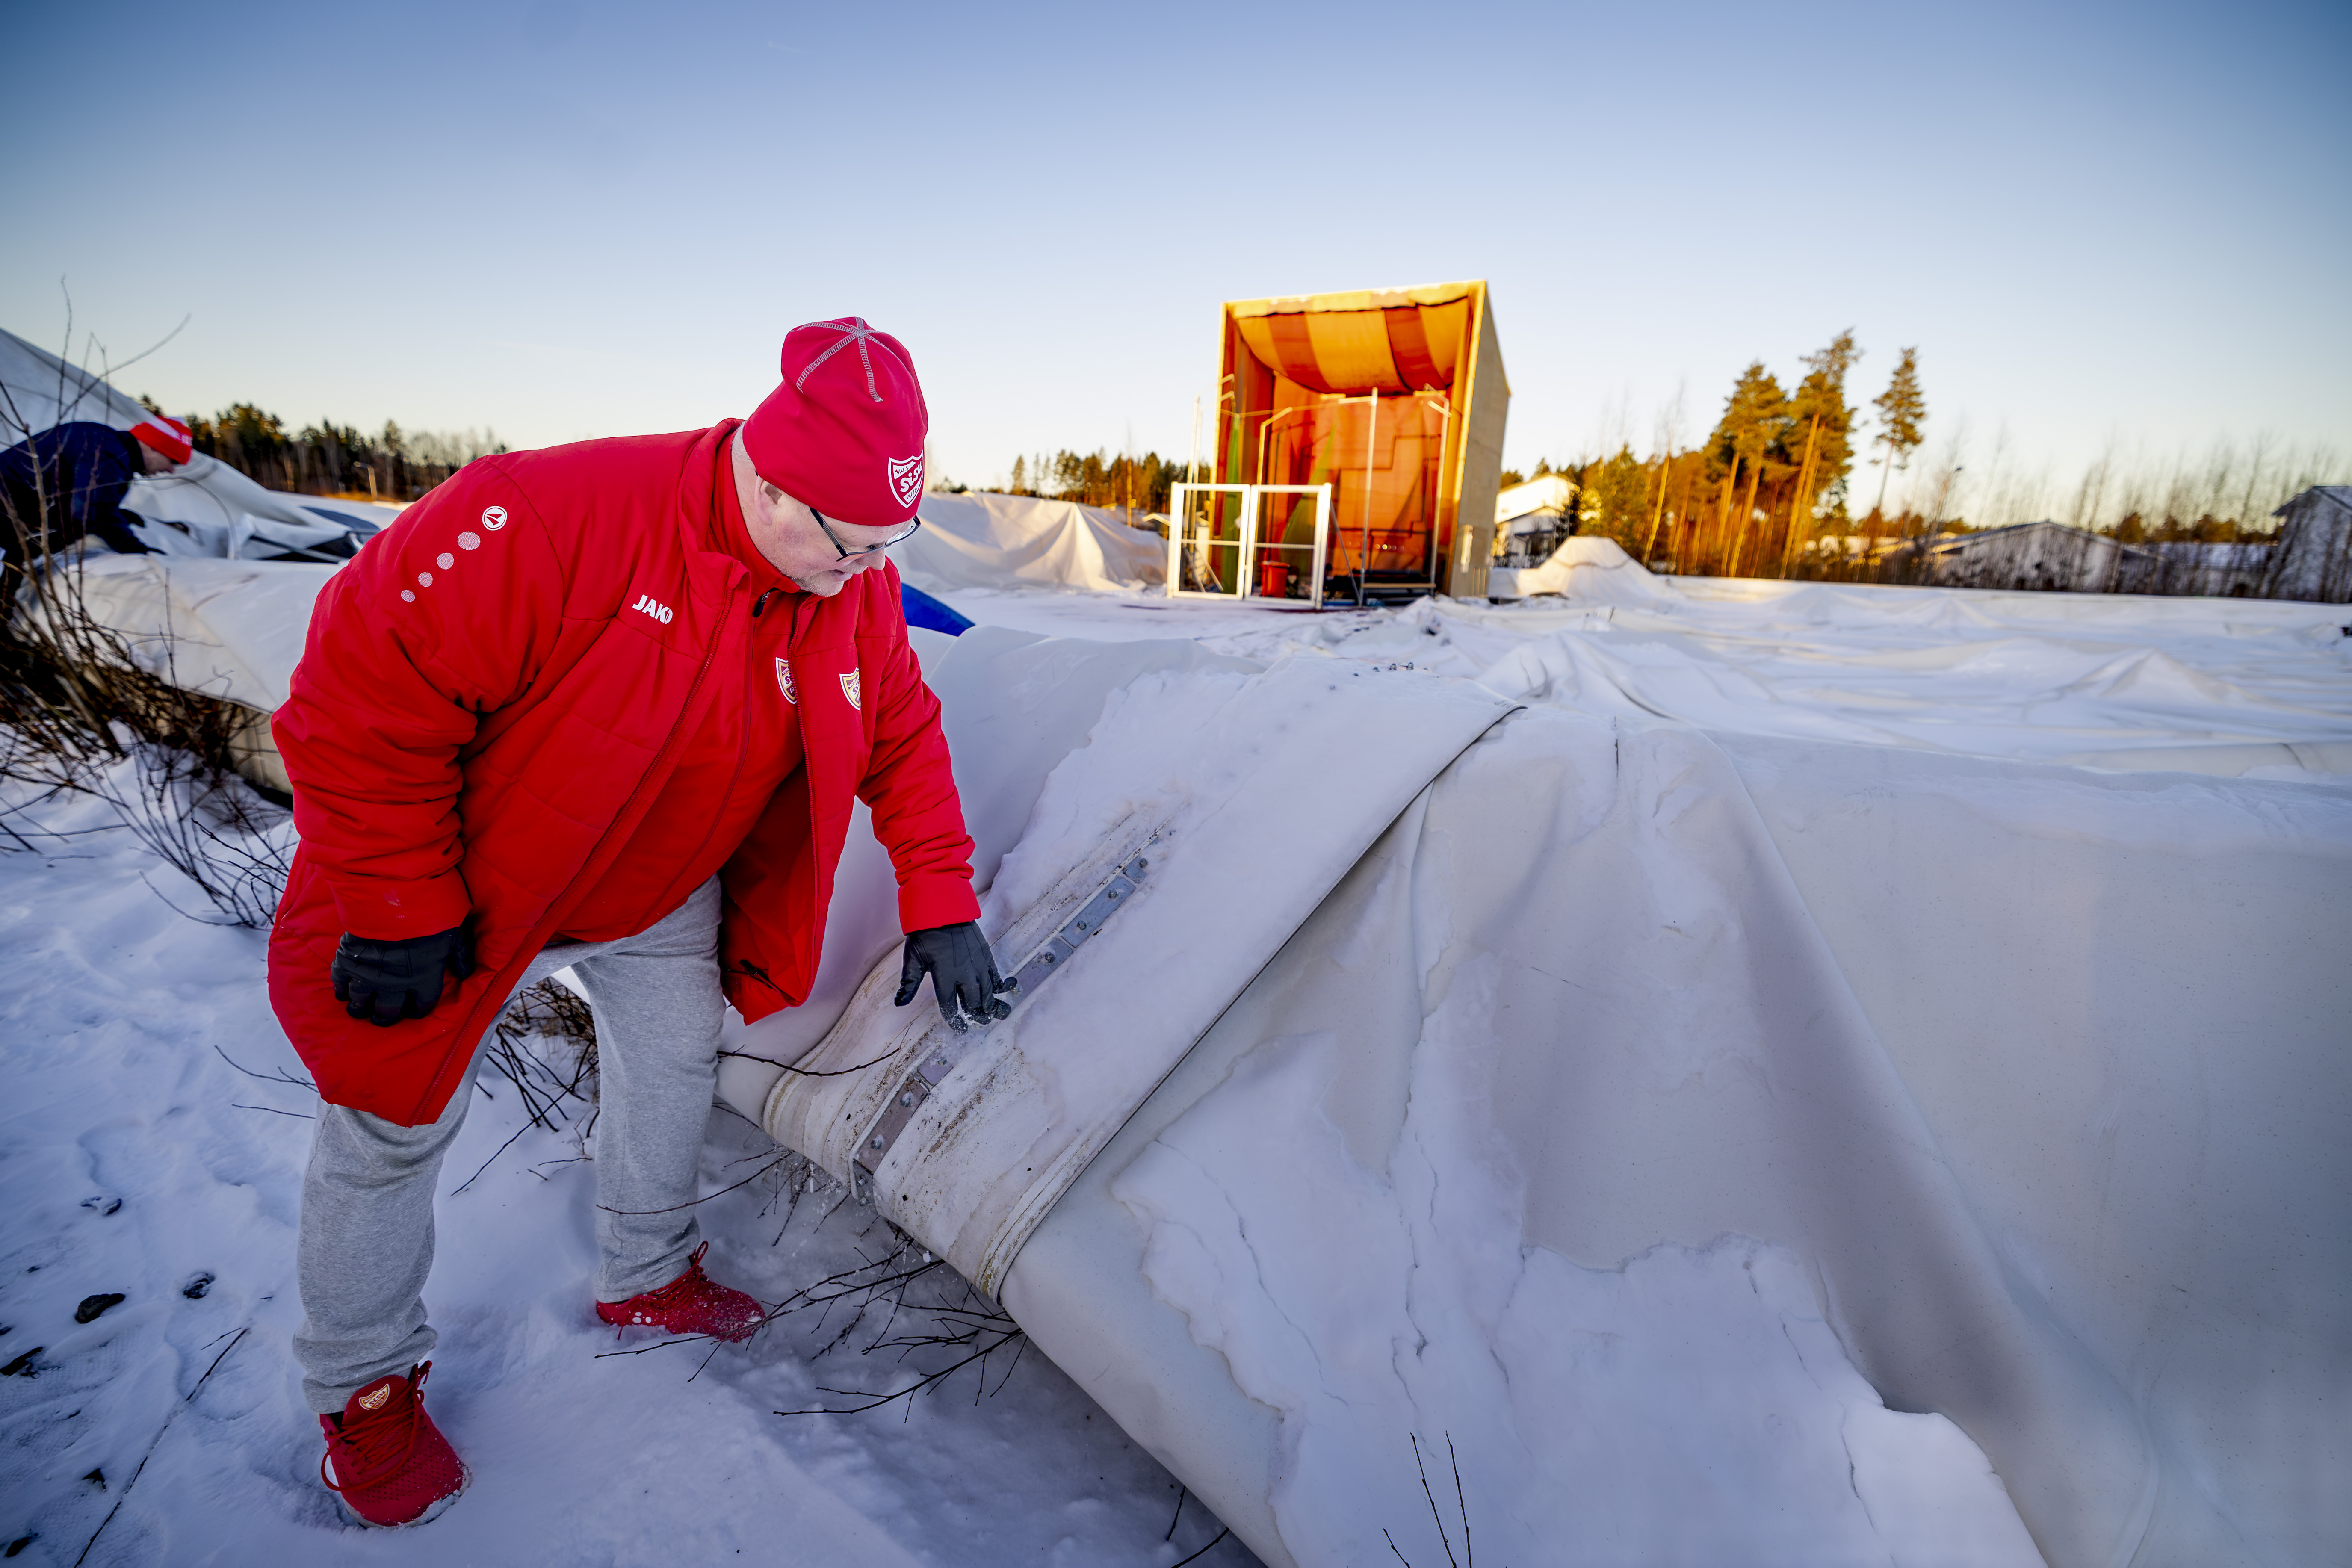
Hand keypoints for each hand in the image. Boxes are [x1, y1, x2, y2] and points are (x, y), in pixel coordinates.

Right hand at [331, 924, 473, 1027]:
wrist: (395, 897)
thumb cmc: (431, 914)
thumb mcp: (456, 933)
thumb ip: (461, 955)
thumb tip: (465, 971)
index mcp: (424, 980)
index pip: (421, 1008)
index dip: (416, 1010)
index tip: (412, 1008)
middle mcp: (396, 985)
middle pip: (388, 1012)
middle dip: (385, 1017)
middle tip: (381, 1016)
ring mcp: (369, 975)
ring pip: (361, 1002)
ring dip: (360, 1007)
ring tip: (360, 1008)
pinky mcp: (347, 963)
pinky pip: (341, 984)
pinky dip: (341, 989)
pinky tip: (343, 992)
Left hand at [892, 922, 1014, 1031]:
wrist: (944, 908)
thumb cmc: (925, 934)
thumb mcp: (913, 959)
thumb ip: (908, 983)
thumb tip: (899, 1003)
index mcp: (944, 976)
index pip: (950, 1006)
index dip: (955, 1021)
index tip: (960, 1028)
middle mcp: (963, 973)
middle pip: (973, 1003)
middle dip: (976, 1015)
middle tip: (977, 1020)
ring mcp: (977, 964)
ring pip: (987, 992)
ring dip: (989, 1005)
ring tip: (990, 1013)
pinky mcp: (985, 955)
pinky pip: (995, 976)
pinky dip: (999, 986)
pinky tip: (1000, 993)